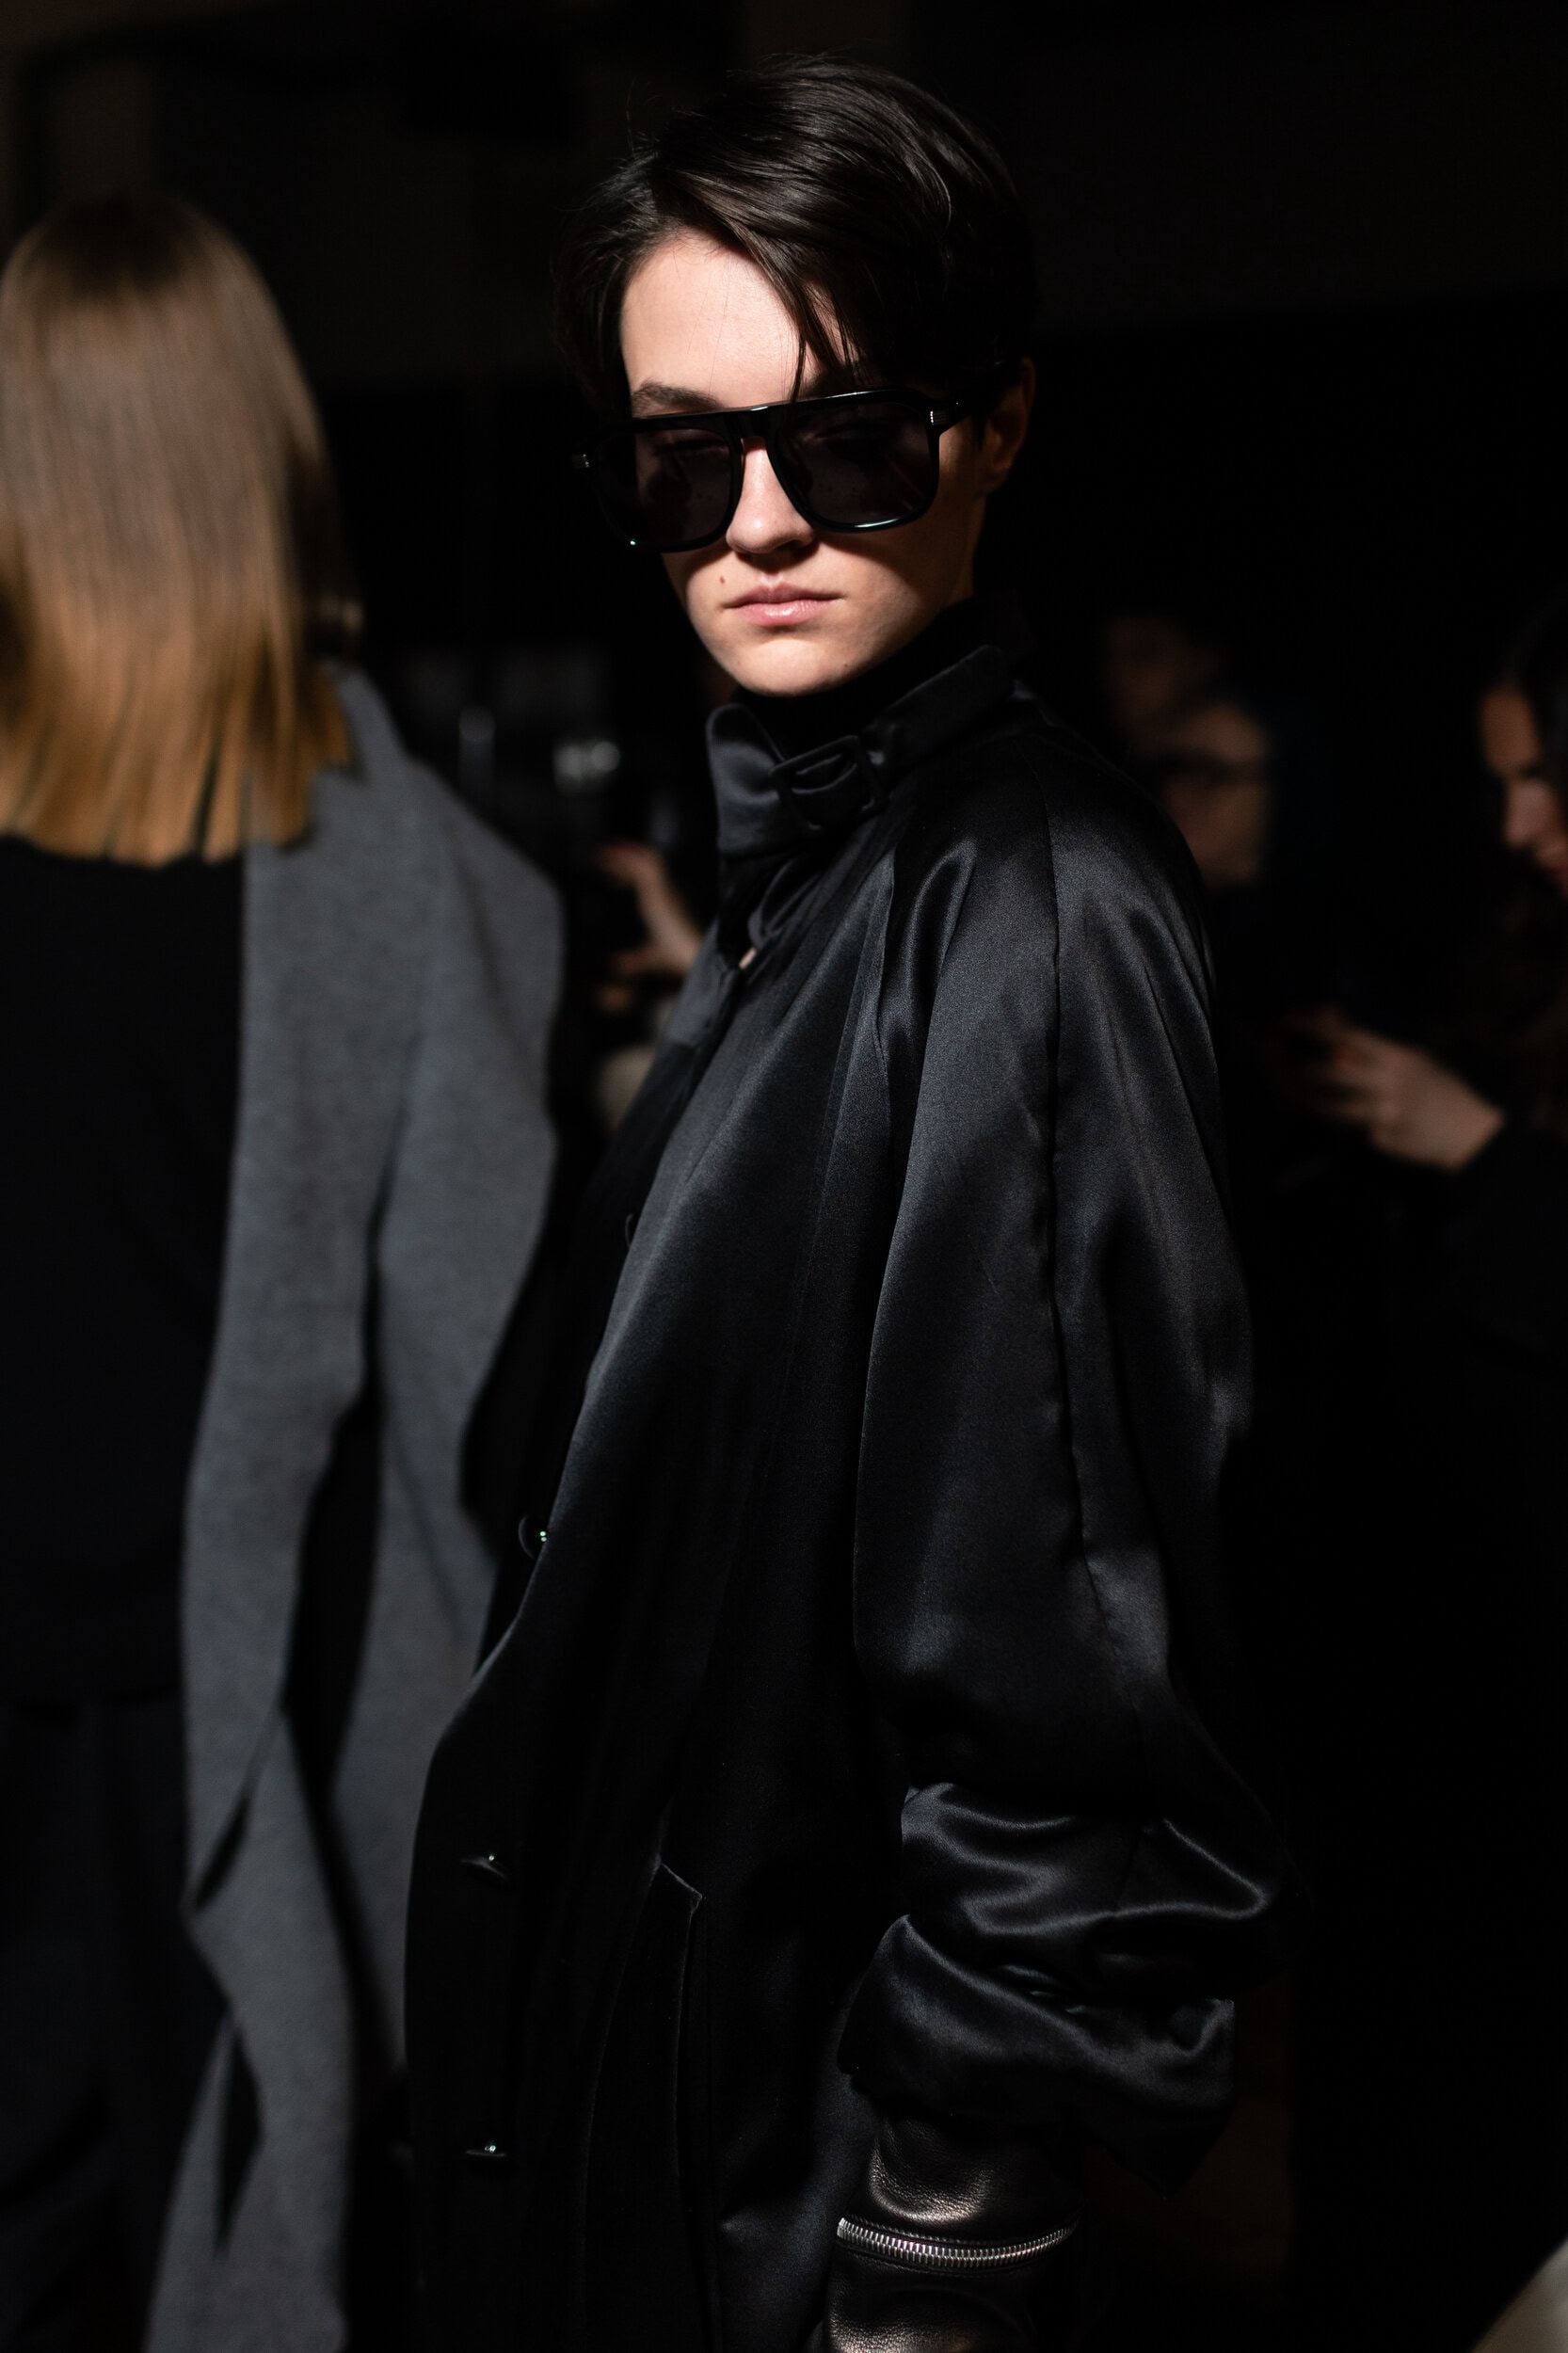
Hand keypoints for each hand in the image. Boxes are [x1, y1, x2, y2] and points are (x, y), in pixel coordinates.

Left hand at [597, 841, 701, 994]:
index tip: (612, 875)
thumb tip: (616, 965)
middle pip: (649, 865)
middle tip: (605, 855)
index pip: (650, 881)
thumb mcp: (650, 957)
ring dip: (626, 853)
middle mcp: (667, 893)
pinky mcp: (660, 891)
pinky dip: (628, 858)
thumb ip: (634, 960)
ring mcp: (665, 890)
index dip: (631, 875)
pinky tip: (611, 857)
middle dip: (628, 857)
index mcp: (667, 905)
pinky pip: (644, 866)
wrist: (691, 956)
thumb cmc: (677, 958)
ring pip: (647, 861)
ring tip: (605, 851)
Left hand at [1290, 1009, 1504, 1169]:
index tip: (1289, 1021)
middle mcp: (1391, 1082)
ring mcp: (1387, 1112)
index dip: (1316, 1028)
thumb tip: (1340, 1042)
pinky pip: (1354, 1130)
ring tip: (1304, 1097)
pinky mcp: (1383, 1137)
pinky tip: (1347, 1124)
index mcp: (1400, 1057)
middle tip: (1292, 1068)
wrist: (1469, 1133)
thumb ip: (1379, 1052)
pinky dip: (1348, 1126)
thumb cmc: (1442, 1092)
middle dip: (1309, 1069)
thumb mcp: (1418, 1062)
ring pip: (1337, 1105)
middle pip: (1336, 1071)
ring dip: (1317, 1101)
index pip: (1350, 1036)